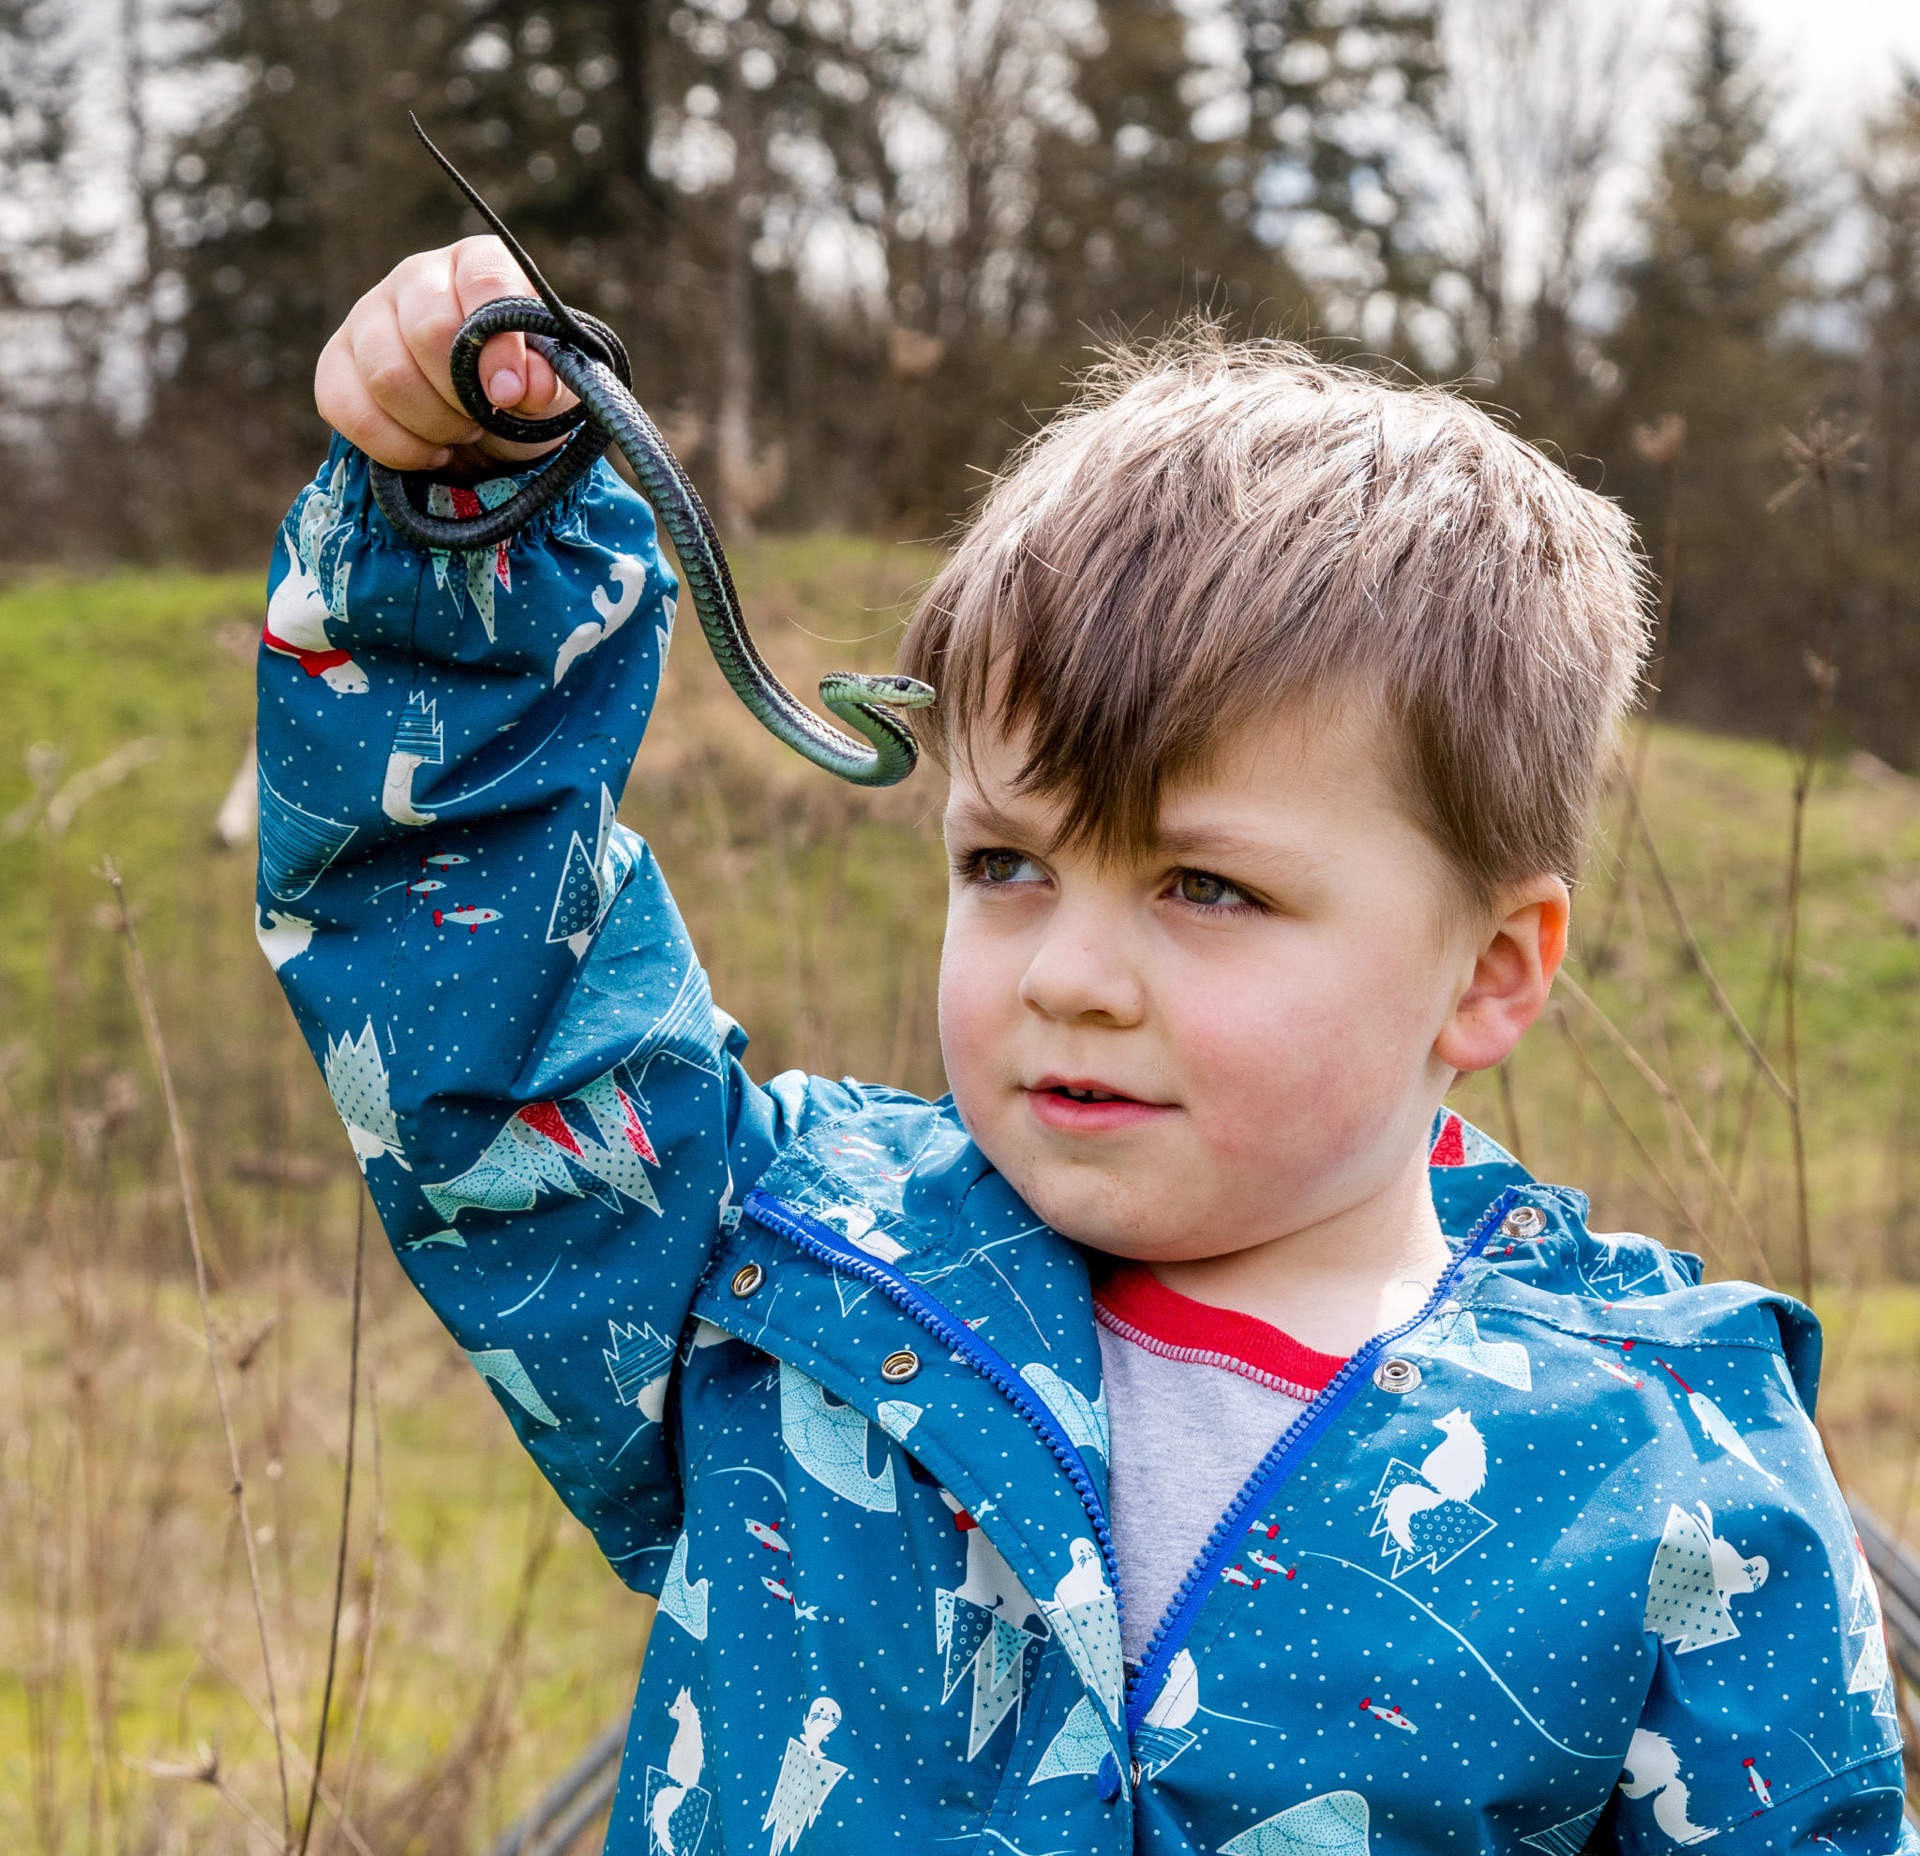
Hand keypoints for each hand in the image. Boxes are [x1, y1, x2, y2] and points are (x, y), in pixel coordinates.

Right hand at [315, 236, 576, 473]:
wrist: (486, 432)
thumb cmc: (523, 394)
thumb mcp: (552, 388)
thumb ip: (547, 379)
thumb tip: (522, 385)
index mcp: (478, 263)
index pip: (484, 282)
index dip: (498, 347)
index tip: (508, 396)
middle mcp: (417, 277)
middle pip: (428, 332)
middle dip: (463, 396)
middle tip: (483, 419)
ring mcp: (368, 316)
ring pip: (387, 376)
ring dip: (433, 425)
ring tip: (460, 433)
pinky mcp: (335, 363)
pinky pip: (346, 408)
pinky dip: (396, 447)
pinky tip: (428, 450)